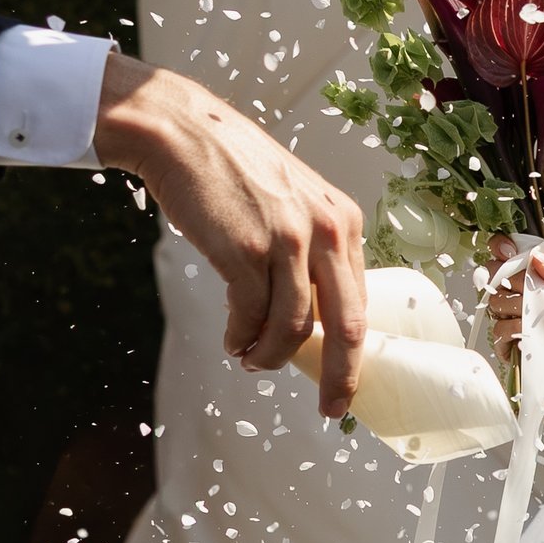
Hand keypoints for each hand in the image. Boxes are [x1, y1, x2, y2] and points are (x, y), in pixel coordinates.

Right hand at [95, 55, 367, 415]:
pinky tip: (234, 342)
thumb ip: (311, 251)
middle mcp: (326, 231)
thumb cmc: (232, 171)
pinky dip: (242, 338)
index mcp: (345, 221)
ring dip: (270, 356)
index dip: (357, 352)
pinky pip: (252, 316)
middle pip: (346, 326)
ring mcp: (287, 241)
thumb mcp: (294, 202)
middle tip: (331, 410)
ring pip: (293, 329)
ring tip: (251, 360)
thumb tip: (312, 319)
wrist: (181, 132)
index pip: (362, 303)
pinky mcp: (245, 251)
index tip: (350, 383)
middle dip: (341, 377)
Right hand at [483, 241, 543, 370]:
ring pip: (496, 302)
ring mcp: (513, 323)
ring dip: (521, 305)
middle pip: (497, 276)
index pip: (510, 257)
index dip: (502, 248)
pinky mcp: (509, 347)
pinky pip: (499, 330)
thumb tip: (538, 257)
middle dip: (513, 277)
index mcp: (539, 283)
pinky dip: (518, 328)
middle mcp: (522, 299)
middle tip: (534, 287)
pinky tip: (536, 333)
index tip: (509, 249)